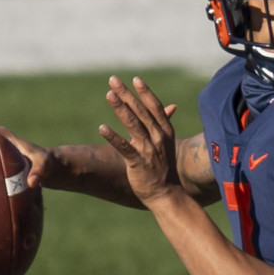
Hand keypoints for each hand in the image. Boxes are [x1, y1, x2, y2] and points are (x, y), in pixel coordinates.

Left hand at [99, 76, 179, 203]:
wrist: (166, 194)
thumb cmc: (164, 169)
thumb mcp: (167, 143)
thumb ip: (163, 124)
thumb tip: (171, 106)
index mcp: (165, 132)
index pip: (155, 107)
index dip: (145, 92)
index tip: (134, 79)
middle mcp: (158, 138)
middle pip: (141, 111)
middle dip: (127, 94)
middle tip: (113, 80)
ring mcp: (149, 150)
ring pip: (133, 125)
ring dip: (120, 108)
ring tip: (109, 95)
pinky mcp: (138, 163)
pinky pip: (124, 147)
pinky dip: (113, 137)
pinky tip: (102, 127)